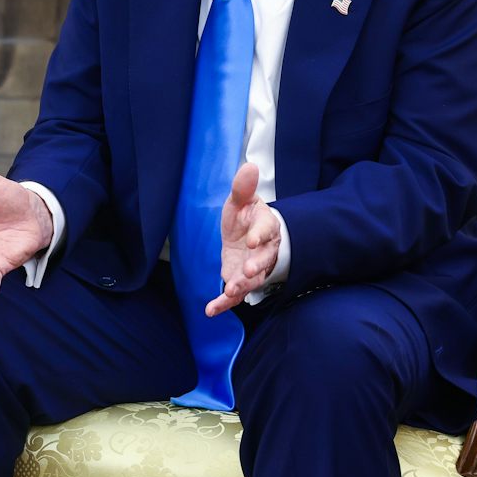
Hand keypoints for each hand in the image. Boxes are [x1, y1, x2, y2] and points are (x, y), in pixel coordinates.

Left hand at [205, 162, 281, 316]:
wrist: (249, 236)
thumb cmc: (246, 217)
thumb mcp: (241, 200)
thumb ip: (243, 188)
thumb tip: (249, 166)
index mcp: (266, 227)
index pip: (266, 230)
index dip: (260, 235)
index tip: (253, 240)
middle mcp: (264, 251)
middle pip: (263, 260)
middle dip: (256, 266)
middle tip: (246, 272)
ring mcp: (253, 269)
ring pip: (252, 280)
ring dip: (241, 287)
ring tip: (230, 291)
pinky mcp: (240, 281)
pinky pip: (234, 295)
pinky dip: (223, 304)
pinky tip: (210, 310)